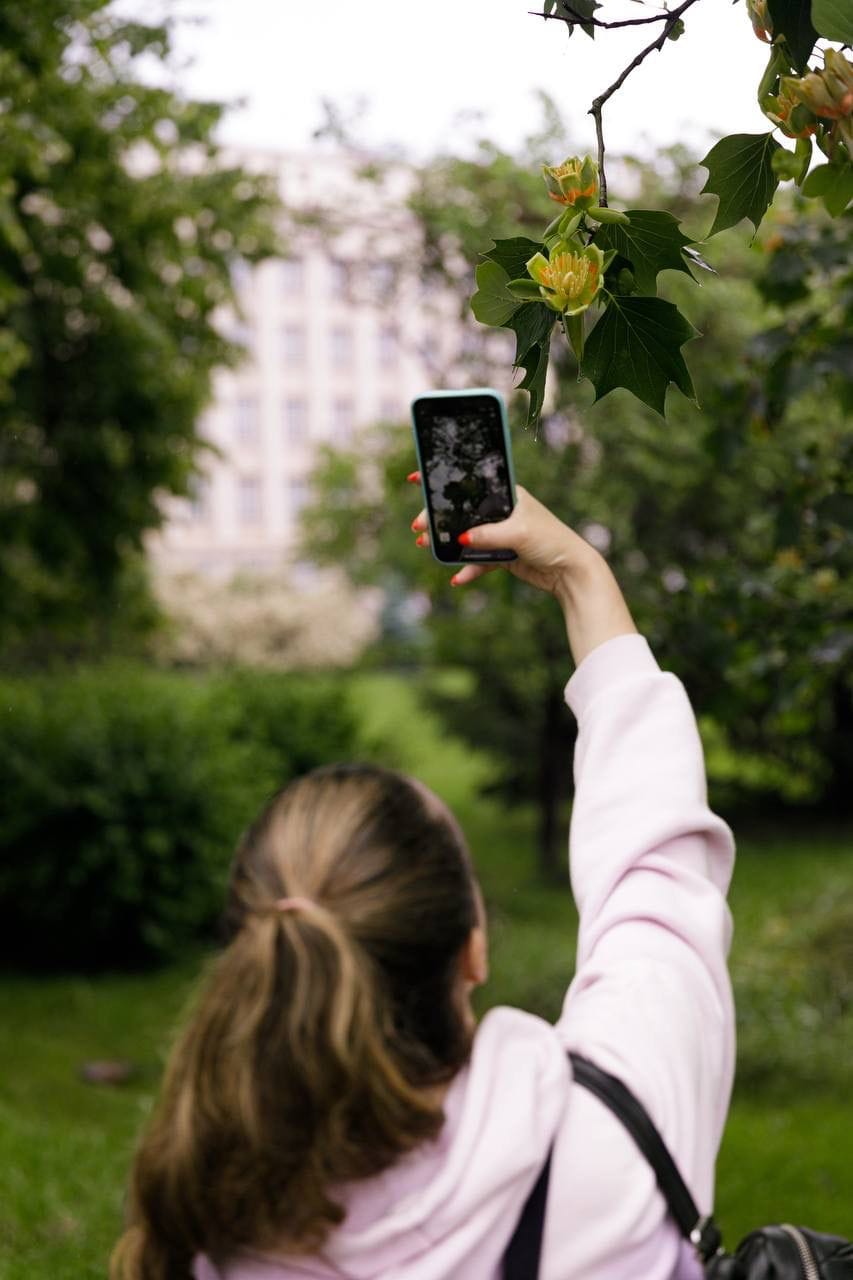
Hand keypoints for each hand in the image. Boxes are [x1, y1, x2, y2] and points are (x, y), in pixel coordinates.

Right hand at [407, 474, 637, 665]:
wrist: (571, 572)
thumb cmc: (551, 541)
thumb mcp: (518, 534)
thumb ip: (487, 535)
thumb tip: (459, 539)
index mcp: (507, 494)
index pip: (471, 483)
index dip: (444, 480)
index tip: (417, 478)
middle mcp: (502, 511)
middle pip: (463, 512)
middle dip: (439, 519)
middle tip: (418, 527)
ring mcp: (502, 534)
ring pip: (467, 537)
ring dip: (448, 544)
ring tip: (426, 547)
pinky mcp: (504, 555)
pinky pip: (479, 561)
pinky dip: (469, 570)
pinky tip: (458, 579)